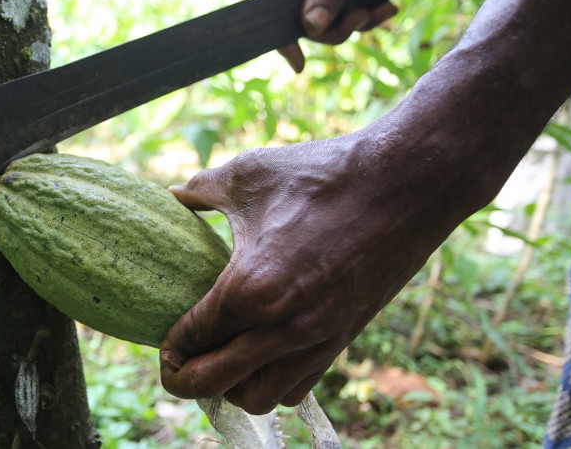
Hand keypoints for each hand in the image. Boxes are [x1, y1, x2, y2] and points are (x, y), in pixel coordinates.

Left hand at [159, 131, 461, 413]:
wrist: (407, 183)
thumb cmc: (324, 175)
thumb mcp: (249, 174)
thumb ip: (201, 190)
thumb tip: (172, 194)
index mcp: (250, 287)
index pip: (193, 337)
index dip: (169, 345)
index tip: (162, 341)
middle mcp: (282, 325)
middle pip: (215, 383)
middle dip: (184, 380)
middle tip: (174, 367)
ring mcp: (317, 338)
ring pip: (259, 397)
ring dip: (230, 389)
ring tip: (218, 363)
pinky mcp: (344, 338)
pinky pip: (299, 385)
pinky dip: (273, 383)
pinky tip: (262, 357)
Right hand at [272, 0, 400, 71]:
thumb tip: (311, 26)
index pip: (276, 3)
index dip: (285, 37)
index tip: (298, 64)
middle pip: (301, 14)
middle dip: (338, 25)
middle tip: (372, 15)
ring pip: (318, 14)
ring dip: (353, 19)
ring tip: (385, 8)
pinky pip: (329, 5)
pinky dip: (355, 11)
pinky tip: (381, 3)